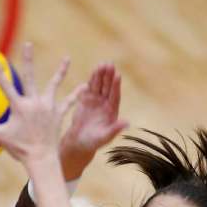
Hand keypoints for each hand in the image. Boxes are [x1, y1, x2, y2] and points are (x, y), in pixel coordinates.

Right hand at [0, 42, 85, 168]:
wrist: (41, 159)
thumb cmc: (20, 149)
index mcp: (19, 106)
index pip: (5, 86)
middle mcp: (34, 103)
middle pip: (30, 77)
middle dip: (28, 60)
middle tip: (28, 44)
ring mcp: (48, 108)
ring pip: (54, 85)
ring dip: (60, 72)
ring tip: (67, 59)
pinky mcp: (58, 114)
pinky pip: (68, 103)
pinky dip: (76, 95)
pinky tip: (85, 87)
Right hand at [60, 62, 127, 176]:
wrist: (79, 142)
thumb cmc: (93, 142)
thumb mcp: (105, 137)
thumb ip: (115, 129)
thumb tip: (127, 123)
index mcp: (112, 112)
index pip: (115, 96)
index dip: (116, 86)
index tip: (117, 76)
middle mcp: (105, 104)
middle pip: (108, 88)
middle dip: (109, 76)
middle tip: (110, 64)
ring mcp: (96, 101)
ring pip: (100, 85)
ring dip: (100, 75)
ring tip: (102, 64)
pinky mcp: (86, 99)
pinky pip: (90, 87)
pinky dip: (92, 79)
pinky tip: (93, 71)